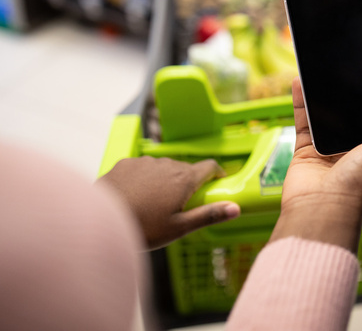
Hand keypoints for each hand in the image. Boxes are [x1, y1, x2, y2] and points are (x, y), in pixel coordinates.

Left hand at [98, 157, 239, 249]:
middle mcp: (167, 164)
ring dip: (164, 180)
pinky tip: (135, 197)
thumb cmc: (141, 228)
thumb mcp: (179, 228)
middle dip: (187, 183)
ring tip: (153, 204)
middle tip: (180, 205)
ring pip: (163, 168)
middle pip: (185, 169)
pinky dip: (144, 179)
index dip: (216, 174)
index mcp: (184, 178)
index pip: (210, 166)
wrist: (97, 222)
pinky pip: (142, 168)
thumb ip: (209, 215)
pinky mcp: (125, 163)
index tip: (217, 183)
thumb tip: (237, 209)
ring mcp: (144, 162)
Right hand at [269, 79, 361, 252]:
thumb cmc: (360, 183)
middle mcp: (351, 154)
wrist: (323, 207)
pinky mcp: (305, 151)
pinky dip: (301, 102)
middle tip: (344, 71)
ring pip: (324, 118)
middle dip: (346, 99)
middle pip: (349, 120)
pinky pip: (303, 122)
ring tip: (322, 71)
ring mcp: (327, 152)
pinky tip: (300, 82)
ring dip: (322, 96)